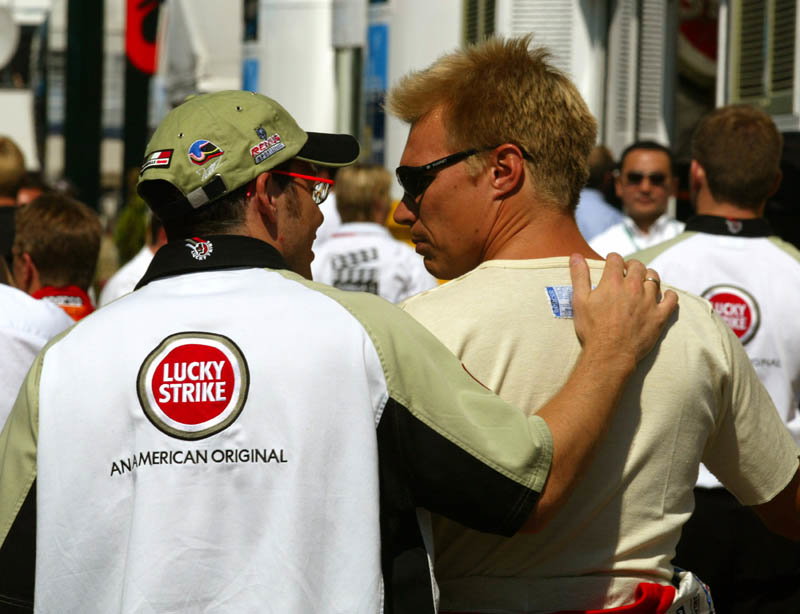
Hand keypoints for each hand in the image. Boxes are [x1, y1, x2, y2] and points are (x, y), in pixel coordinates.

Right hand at [569, 252, 677, 367]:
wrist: (610, 353)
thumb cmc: (592, 328)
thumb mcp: (579, 301)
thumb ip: (579, 276)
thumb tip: (576, 255)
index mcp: (613, 282)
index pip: (615, 260)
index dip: (612, 259)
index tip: (611, 262)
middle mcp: (633, 287)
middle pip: (637, 266)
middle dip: (631, 265)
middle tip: (626, 271)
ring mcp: (649, 301)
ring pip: (654, 279)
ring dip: (648, 276)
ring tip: (643, 281)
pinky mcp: (659, 315)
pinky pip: (671, 299)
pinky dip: (669, 295)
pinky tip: (664, 296)